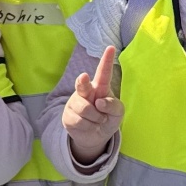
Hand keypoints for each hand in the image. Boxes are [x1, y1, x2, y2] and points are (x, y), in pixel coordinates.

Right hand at [64, 46, 122, 164]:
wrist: (94, 137)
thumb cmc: (107, 118)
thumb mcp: (118, 113)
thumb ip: (114, 105)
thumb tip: (99, 102)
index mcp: (100, 87)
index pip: (103, 73)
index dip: (106, 60)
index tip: (111, 48)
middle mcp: (86, 91)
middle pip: (83, 84)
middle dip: (83, 81)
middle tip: (84, 77)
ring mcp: (75, 103)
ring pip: (86, 109)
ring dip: (96, 119)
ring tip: (97, 121)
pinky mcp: (68, 115)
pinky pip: (80, 121)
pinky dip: (89, 127)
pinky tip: (89, 126)